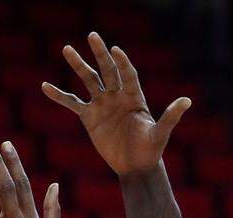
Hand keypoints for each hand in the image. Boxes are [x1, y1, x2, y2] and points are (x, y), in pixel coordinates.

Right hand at [43, 32, 190, 176]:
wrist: (136, 167)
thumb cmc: (151, 150)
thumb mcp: (160, 134)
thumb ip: (170, 116)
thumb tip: (187, 101)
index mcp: (135, 96)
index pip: (128, 74)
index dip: (123, 63)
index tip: (115, 51)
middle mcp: (117, 96)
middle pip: (107, 70)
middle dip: (99, 53)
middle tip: (92, 35)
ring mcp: (102, 105)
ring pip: (88, 80)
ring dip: (78, 65)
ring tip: (67, 49)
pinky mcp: (89, 117)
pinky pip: (72, 103)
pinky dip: (59, 95)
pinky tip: (45, 86)